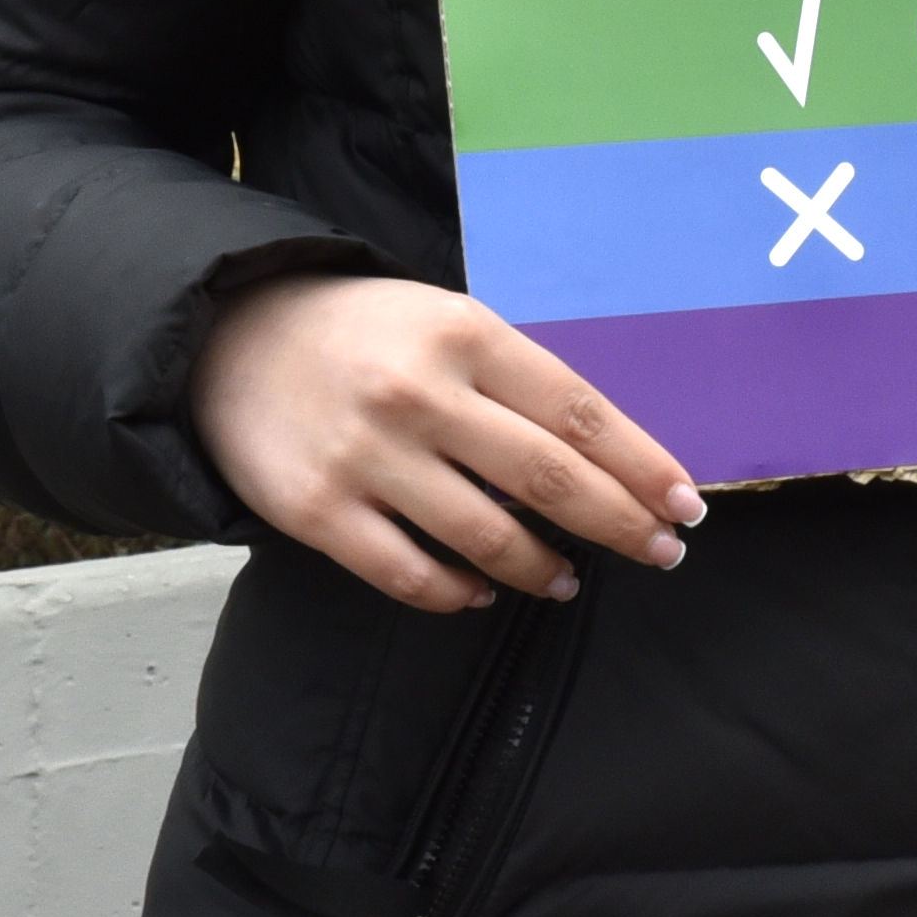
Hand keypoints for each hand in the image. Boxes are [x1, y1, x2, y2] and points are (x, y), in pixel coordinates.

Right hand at [189, 272, 703, 614]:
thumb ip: (515, 380)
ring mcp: (366, 457)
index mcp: (468, 337)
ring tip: (570, 581)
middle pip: (547, 477)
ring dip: (541, 568)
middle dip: (618, 523)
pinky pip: (406, 573)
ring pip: (484, 535)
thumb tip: (605, 455)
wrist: (232, 336)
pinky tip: (486, 592)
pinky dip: (457, 592)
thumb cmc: (368, 332)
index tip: (685, 503)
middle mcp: (422, 396)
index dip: (641, 465)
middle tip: (662, 552)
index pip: (578, 413)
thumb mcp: (450, 323)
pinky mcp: (315, 510)